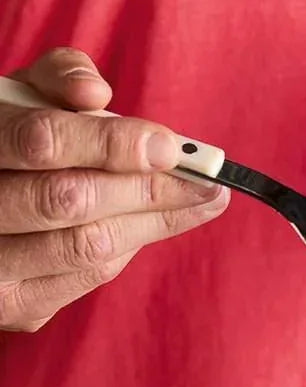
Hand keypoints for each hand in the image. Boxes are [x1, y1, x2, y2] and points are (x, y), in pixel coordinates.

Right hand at [0, 49, 228, 331]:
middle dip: (145, 189)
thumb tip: (96, 96)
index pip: (41, 142)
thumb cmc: (11, 137)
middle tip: (204, 182)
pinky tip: (149, 224)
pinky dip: (127, 248)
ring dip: (152, 222)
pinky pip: (85, 278)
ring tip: (199, 201)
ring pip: (84, 247)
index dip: (111, 144)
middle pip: (67, 201)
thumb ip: (59, 79)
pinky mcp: (13, 307)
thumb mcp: (24, 96)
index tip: (169, 145)